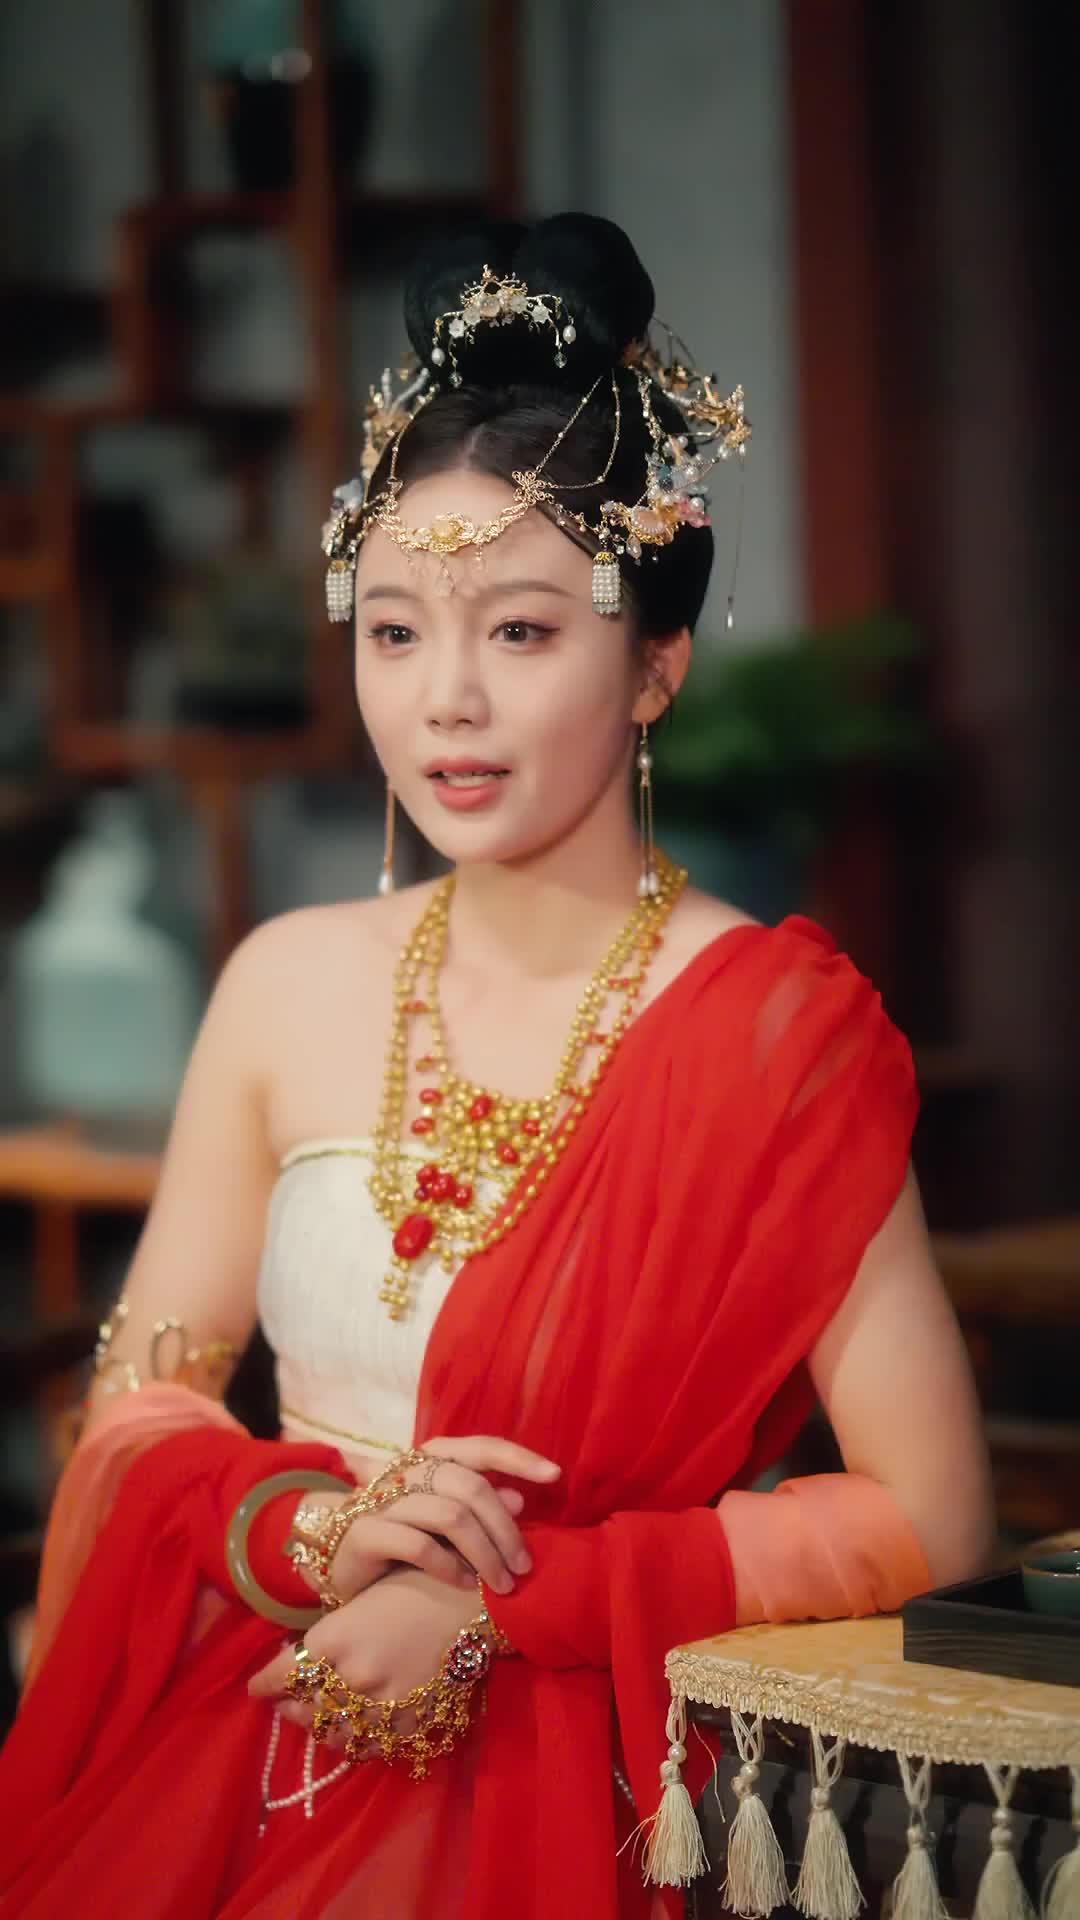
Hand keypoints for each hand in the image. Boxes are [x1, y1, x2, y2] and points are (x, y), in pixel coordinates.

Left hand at [249, 1567, 486, 1746]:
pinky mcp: (409, 1725)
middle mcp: (351, 1677)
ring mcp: (381, 1706)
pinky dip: (356, 1741)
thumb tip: (304, 1656)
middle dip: (289, 1706)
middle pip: (304, 1707)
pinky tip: (353, 1731)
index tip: (257, 1687)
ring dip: (318, 1727)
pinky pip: (371, 1746)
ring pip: (334, 1733)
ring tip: (314, 1719)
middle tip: (284, 1702)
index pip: (284, 1675)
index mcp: (334, 1639)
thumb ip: (331, 1635)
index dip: (265, 1684)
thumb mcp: (361, 1602)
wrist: (472, 1602)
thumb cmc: (415, 1586)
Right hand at [311, 1433, 558, 1603]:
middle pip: (470, 1486)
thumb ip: (479, 1509)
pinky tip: (463, 1585)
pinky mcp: (364, 1533)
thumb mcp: (444, 1524)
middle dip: (505, 1529)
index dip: (518, 1457)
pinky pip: (418, 1545)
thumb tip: (522, 1501)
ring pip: (449, 1515)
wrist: (336, 1564)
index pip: (479, 1447)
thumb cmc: (402, 1541)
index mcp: (430, 1460)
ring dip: (485, 1553)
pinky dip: (448, 1566)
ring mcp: (382, 1500)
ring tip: (501, 1584)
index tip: (555, 1475)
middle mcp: (406, 1471)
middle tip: (524, 1567)